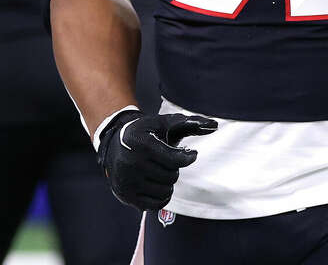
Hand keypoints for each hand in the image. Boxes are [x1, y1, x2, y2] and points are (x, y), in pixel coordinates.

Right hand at [96, 110, 216, 210]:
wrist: (113, 145)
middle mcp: (131, 163)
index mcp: (141, 144)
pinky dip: (162, 196)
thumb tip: (214, 124)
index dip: (188, 157)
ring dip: (168, 182)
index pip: (174, 159)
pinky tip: (157, 184)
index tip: (193, 154)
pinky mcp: (126, 196)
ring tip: (160, 171)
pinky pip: (156, 205)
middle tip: (167, 161)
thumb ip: (186, 123)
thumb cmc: (144, 132)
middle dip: (174, 168)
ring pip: (165, 191)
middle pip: (171, 176)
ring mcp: (127, 182)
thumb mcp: (160, 123)